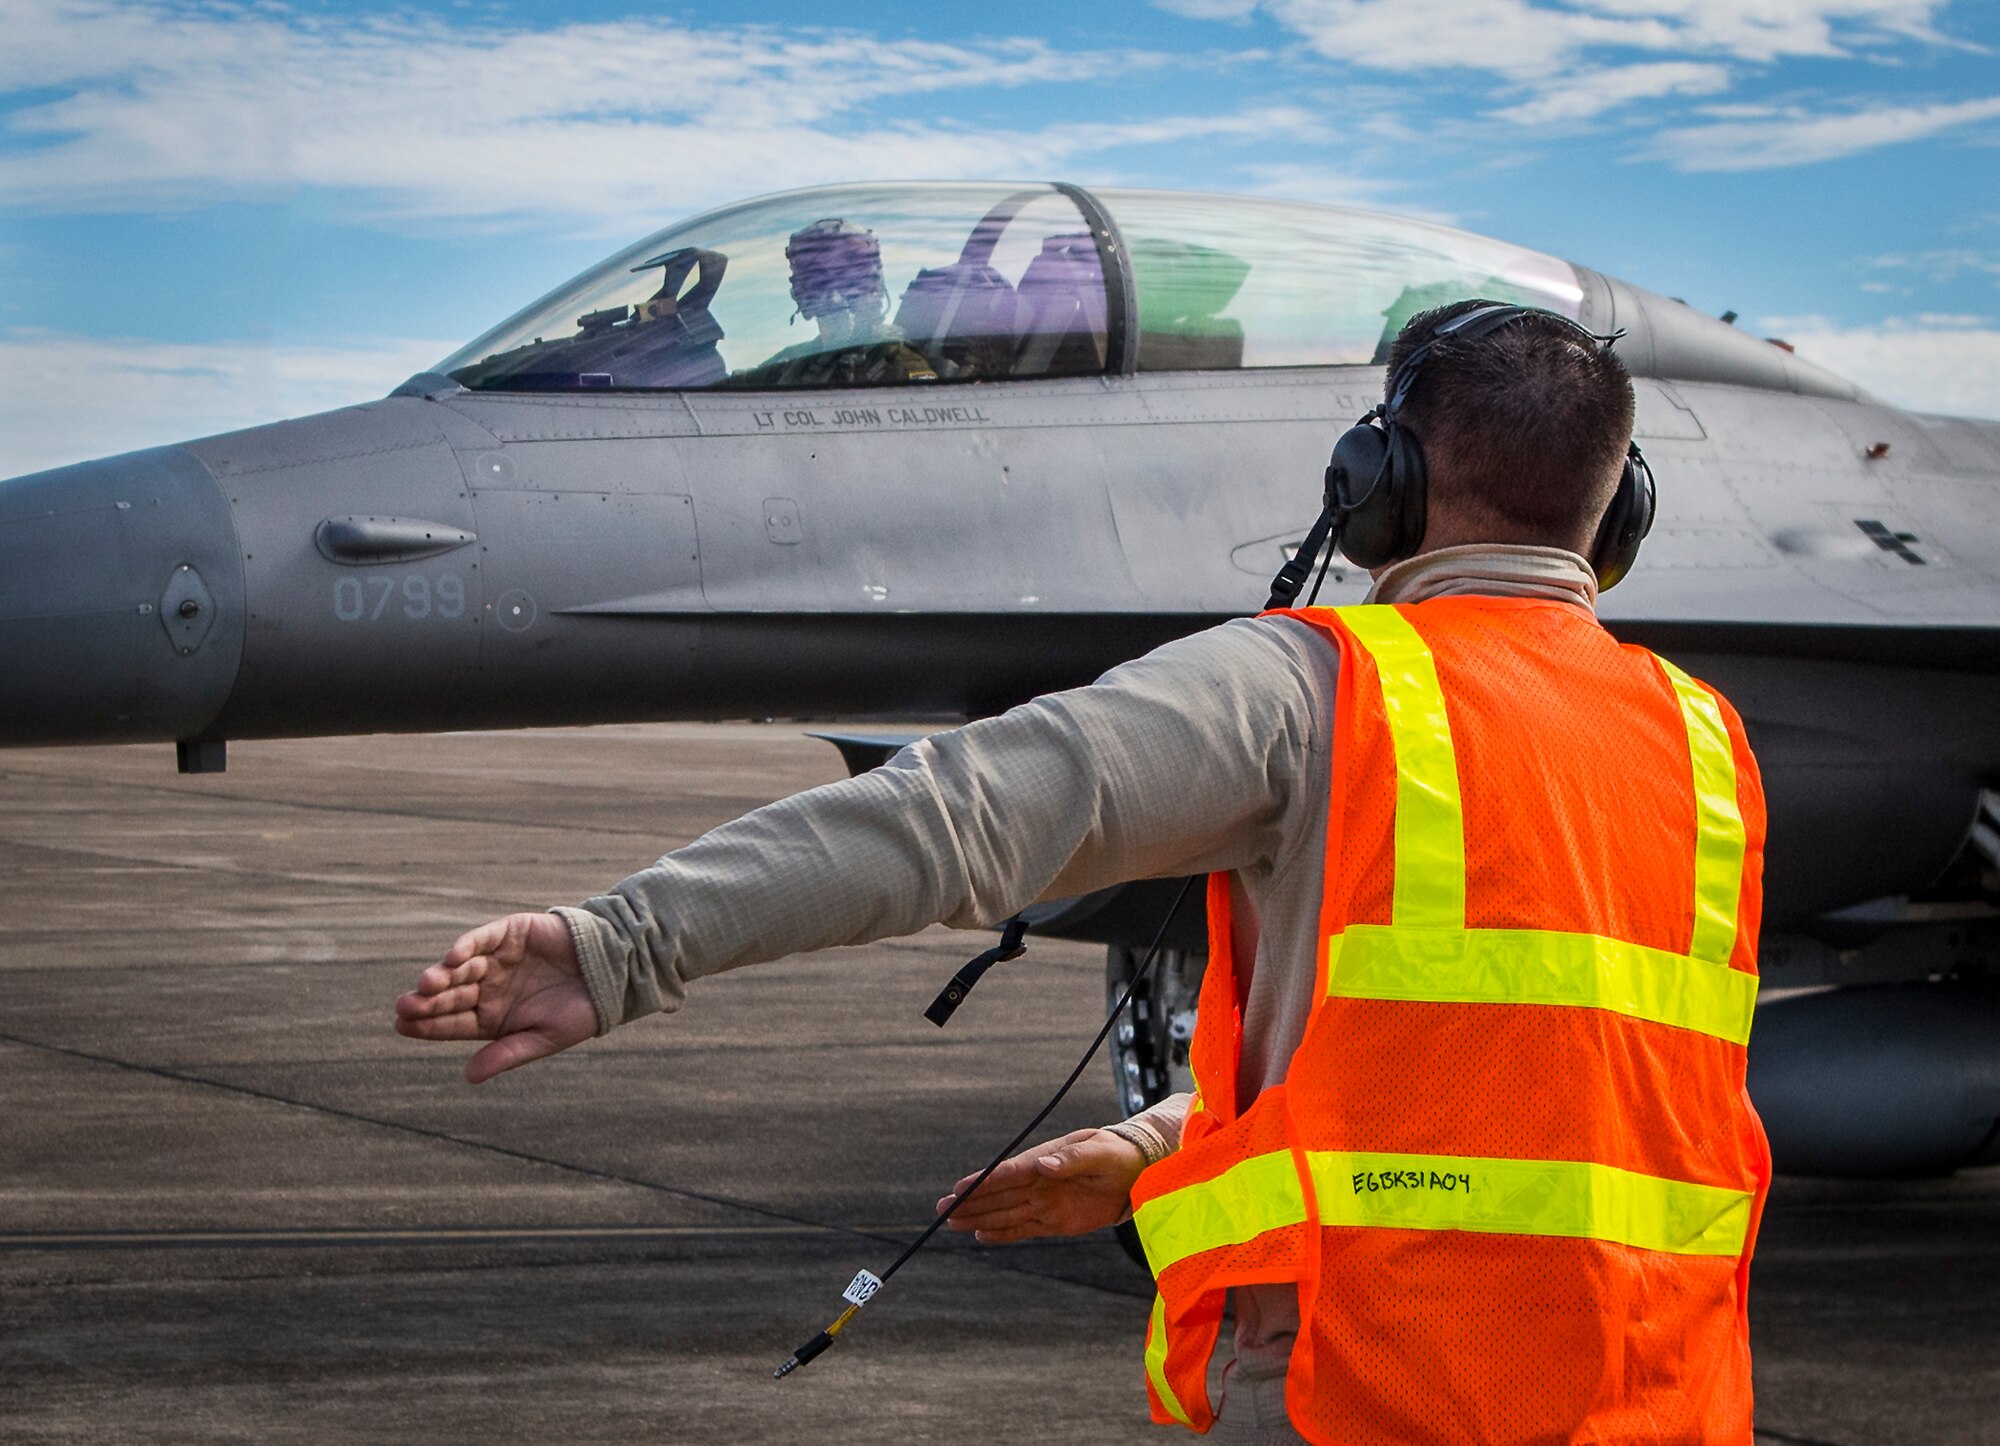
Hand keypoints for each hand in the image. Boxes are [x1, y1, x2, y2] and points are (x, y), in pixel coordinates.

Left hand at [394, 912, 596, 1083]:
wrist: (614, 973)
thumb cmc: (580, 1012)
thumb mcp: (543, 1039)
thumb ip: (506, 1054)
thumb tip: (468, 1077)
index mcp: (491, 1018)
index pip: (450, 1023)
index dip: (426, 1025)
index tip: (402, 1026)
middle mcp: (488, 987)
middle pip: (449, 995)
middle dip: (426, 1001)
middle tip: (405, 1006)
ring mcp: (497, 959)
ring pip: (461, 967)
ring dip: (442, 974)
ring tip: (426, 984)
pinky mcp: (510, 933)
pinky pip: (483, 938)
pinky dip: (467, 945)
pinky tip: (453, 957)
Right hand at [936, 1128, 1147, 1243]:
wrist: (1137, 1172)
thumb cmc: (1117, 1155)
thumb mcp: (1098, 1153)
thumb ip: (1071, 1160)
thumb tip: (1042, 1164)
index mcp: (1046, 1160)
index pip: (1009, 1173)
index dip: (983, 1181)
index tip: (958, 1188)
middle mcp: (1038, 1182)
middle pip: (998, 1194)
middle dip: (970, 1201)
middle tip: (941, 1208)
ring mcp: (1044, 1202)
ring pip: (1005, 1213)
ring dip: (979, 1218)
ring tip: (951, 1222)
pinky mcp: (1054, 1221)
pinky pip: (1023, 1229)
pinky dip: (1002, 1233)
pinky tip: (980, 1236)